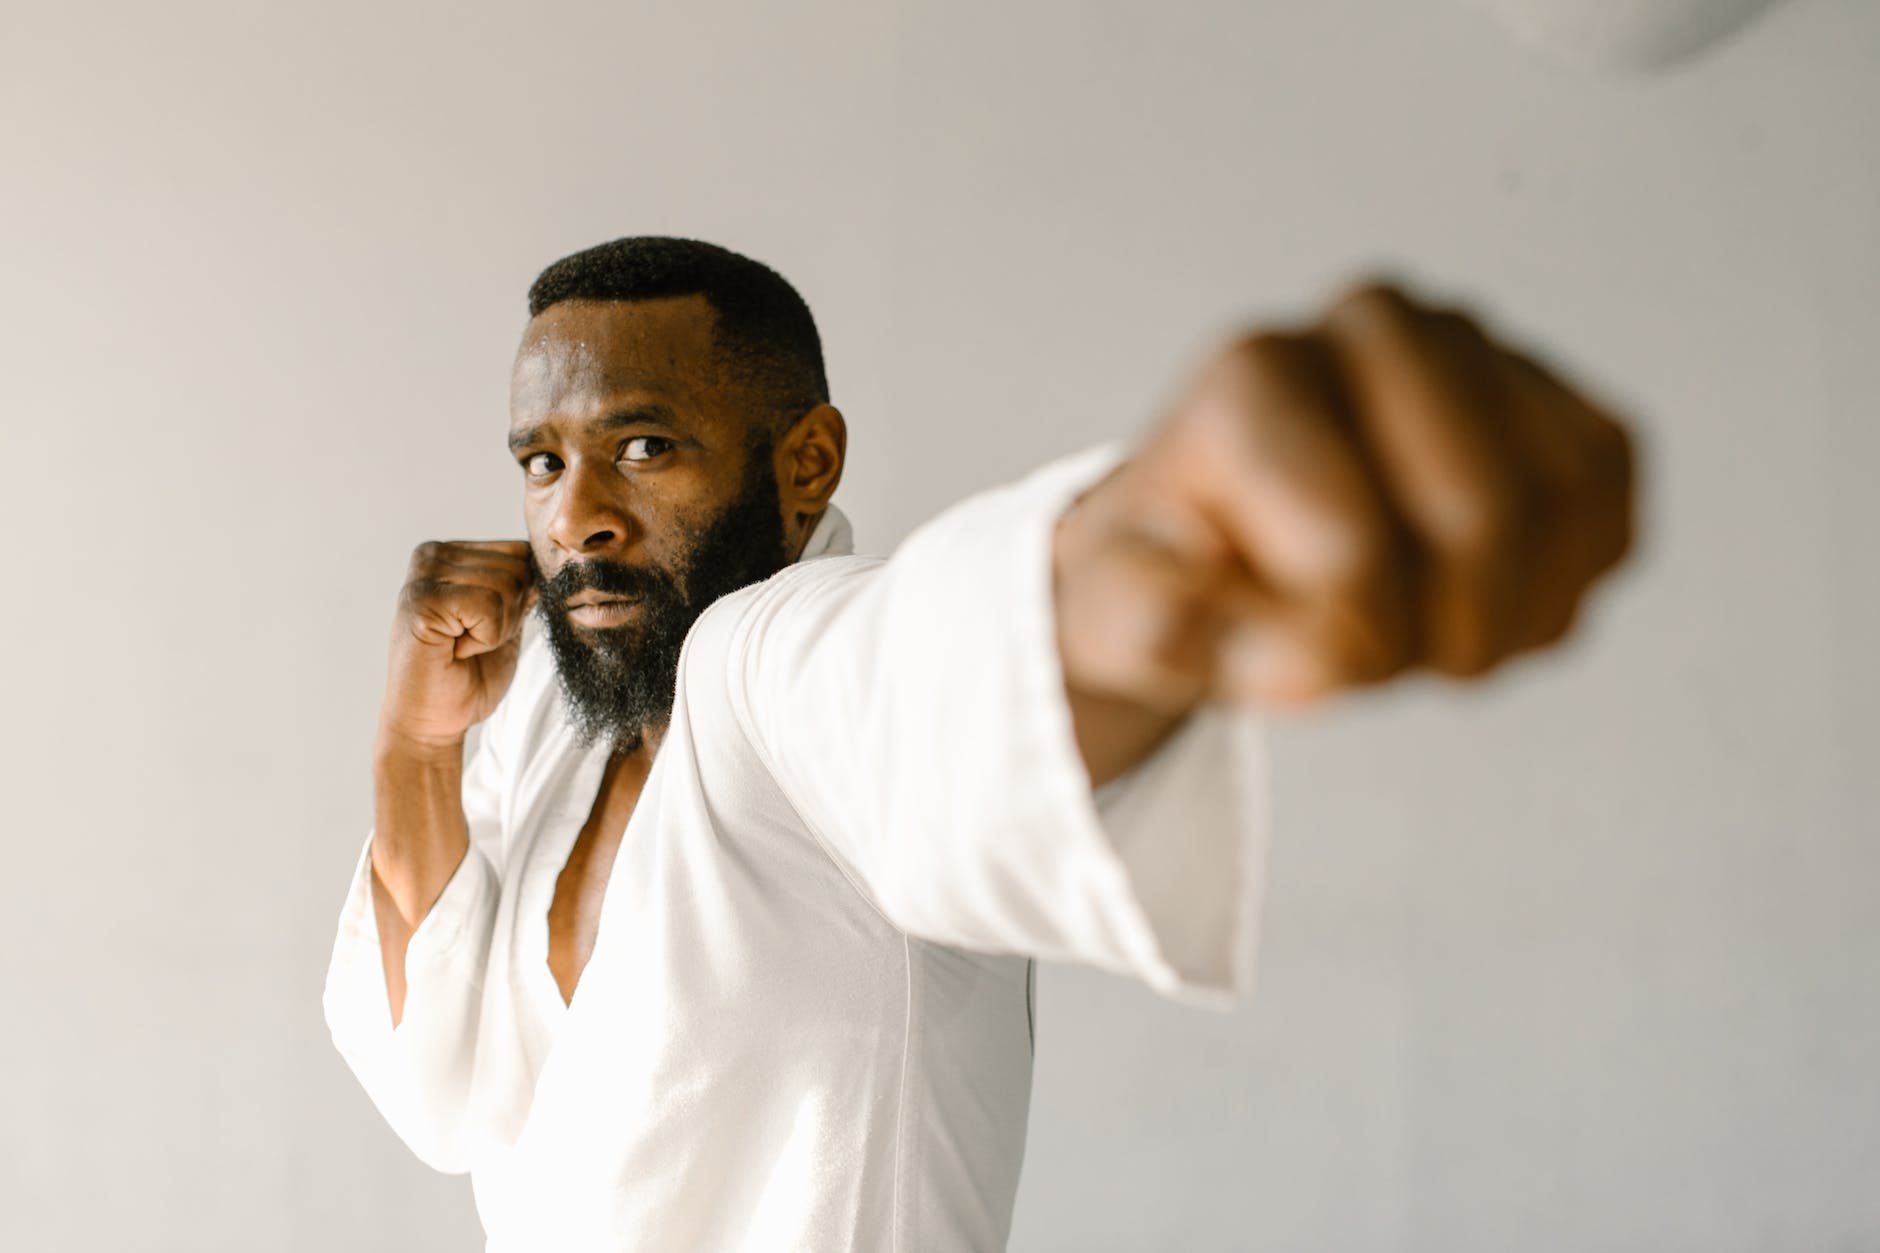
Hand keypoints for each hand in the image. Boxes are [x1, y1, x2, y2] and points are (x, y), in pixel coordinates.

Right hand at [378, 540, 536, 751]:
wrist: (434, 720)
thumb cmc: (469, 675)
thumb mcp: (507, 621)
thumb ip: (522, 588)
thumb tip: (550, 565)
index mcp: (453, 554)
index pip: (521, 552)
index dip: (520, 600)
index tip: (484, 628)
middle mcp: (433, 555)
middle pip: (518, 567)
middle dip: (510, 615)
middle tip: (471, 640)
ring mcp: (423, 575)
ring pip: (507, 586)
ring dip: (497, 630)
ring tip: (462, 645)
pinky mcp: (422, 601)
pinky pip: (488, 607)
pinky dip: (485, 638)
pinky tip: (456, 650)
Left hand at [1055, 282, 1636, 723]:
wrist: (1228, 540)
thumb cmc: (1178, 570)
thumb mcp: (1116, 616)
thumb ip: (1157, 628)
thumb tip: (1261, 631)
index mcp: (1254, 374)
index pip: (1351, 549)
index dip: (1339, 647)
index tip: (1287, 649)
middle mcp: (1372, 327)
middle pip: (1481, 517)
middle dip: (1437, 633)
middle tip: (1377, 659)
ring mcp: (1480, 350)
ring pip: (1563, 514)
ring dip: (1505, 622)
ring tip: (1423, 630)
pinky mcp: (1561, 403)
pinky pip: (1614, 521)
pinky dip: (1558, 599)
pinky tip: (1481, 606)